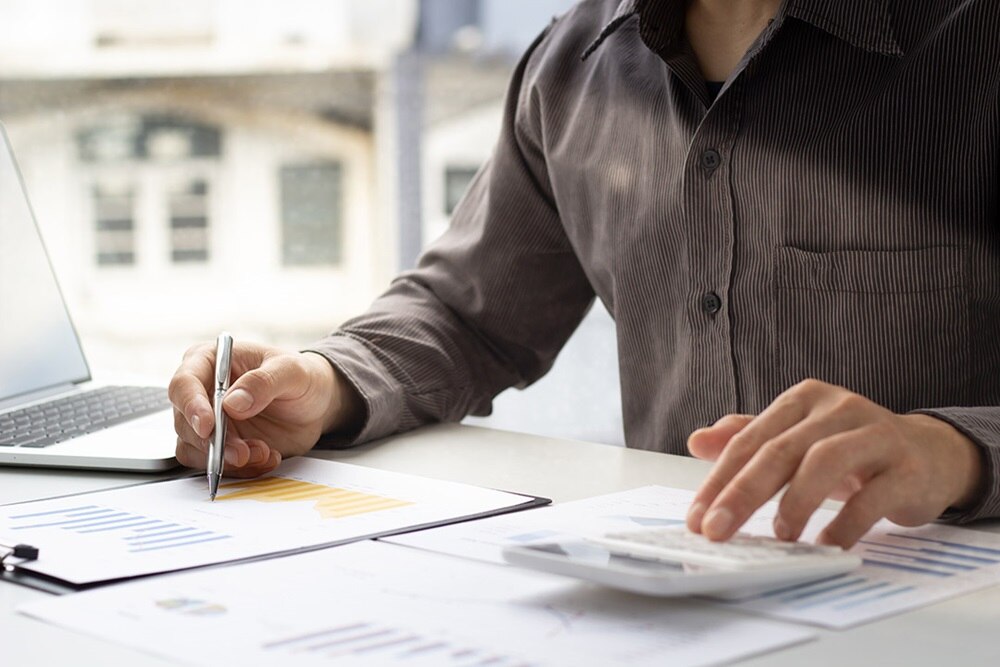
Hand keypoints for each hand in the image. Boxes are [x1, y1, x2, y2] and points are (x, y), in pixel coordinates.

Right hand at [168, 341, 363, 476]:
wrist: (316, 403)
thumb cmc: (301, 377)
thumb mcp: (292, 371)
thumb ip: (263, 382)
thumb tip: (232, 403)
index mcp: (210, 361)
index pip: (184, 384)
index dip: (191, 406)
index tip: (207, 427)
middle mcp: (202, 391)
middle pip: (185, 422)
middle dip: (213, 442)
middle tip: (242, 452)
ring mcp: (209, 421)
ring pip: (195, 448)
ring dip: (226, 458)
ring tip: (263, 452)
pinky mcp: (219, 445)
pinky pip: (214, 464)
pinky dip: (239, 468)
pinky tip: (266, 457)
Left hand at [685, 379, 983, 547]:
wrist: (931, 455)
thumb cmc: (851, 449)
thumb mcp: (797, 439)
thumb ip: (748, 439)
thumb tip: (696, 441)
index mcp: (803, 399)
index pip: (750, 440)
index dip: (720, 480)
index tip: (698, 518)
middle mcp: (837, 408)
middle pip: (780, 450)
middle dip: (743, 493)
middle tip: (717, 530)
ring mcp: (875, 434)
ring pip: (824, 461)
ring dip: (795, 502)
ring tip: (778, 536)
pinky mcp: (907, 467)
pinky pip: (872, 495)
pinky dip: (845, 522)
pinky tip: (826, 545)